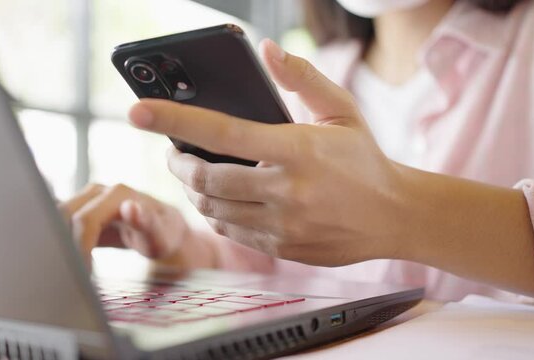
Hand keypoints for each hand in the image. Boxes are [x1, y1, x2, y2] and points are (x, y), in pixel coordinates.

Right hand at [59, 183, 189, 266]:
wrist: (162, 230)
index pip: (84, 221)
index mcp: (116, 194)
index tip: (83, 273)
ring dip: (58, 243)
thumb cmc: (164, 234)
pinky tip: (66, 260)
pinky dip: (58, 240)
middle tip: (72, 274)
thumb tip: (130, 207)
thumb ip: (146, 222)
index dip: (79, 248)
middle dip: (64, 246)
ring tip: (69, 269)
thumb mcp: (160, 234)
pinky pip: (59, 222)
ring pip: (56, 219)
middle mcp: (98, 191)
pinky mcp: (80, 210)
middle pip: (63, 217)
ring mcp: (86, 199)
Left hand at [127, 39, 410, 266]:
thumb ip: (302, 78)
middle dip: (178, 163)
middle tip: (173, 151)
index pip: (222, 132)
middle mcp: (286, 190)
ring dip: (192, 189)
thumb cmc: (364, 159)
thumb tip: (267, 51)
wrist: (395, 216)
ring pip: (212, 209)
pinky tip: (219, 200)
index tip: (139, 110)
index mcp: (297, 150)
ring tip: (194, 174)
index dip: (175, 119)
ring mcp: (283, 224)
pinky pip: (231, 231)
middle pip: (206, 178)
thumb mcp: (342, 109)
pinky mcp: (282, 247)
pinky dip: (214, 213)